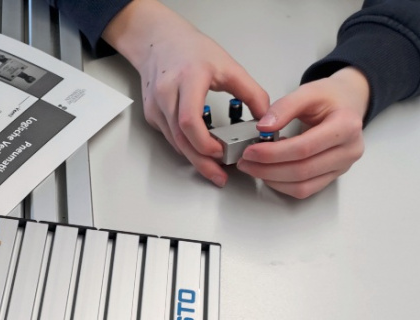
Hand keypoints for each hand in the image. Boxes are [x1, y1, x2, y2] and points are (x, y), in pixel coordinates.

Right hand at [102, 0, 268, 185]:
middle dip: (201, 162)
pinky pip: (171, 138)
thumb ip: (251, 92)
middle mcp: (167, 95)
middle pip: (181, 139)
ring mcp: (156, 108)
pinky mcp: (153, 116)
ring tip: (215, 168)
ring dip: (195, 158)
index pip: (189, 120)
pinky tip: (201, 150)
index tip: (221, 152)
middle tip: (220, 176)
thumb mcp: (228, 66)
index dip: (204, 142)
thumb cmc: (191, 51)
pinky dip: (187, 147)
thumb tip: (266, 119)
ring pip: (175, 143)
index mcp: (187, 80)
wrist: (159, 43)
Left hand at [237, 66, 369, 198]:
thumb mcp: (309, 91)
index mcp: (346, 126)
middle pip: (302, 170)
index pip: (304, 148)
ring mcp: (343, 166)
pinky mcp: (333, 176)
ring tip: (253, 167)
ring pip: (302, 186)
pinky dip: (282, 185)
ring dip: (272, 180)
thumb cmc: (331, 97)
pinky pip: (305, 190)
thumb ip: (285, 107)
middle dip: (267, 169)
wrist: (348, 102)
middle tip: (246, 161)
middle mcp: (349, 150)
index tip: (251, 150)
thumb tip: (263, 127)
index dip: (273, 153)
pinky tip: (269, 172)